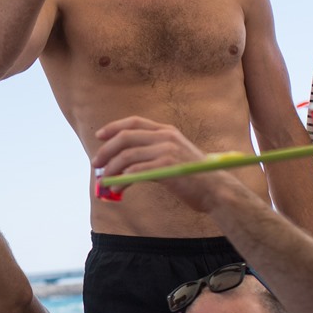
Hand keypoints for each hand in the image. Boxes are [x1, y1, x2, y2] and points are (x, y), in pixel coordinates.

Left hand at [91, 116, 235, 212]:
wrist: (216, 189)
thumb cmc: (194, 177)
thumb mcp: (175, 155)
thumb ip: (153, 153)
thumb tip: (124, 164)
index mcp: (167, 131)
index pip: (134, 122)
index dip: (113, 128)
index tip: (99, 136)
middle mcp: (166, 136)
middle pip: (125, 138)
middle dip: (106, 150)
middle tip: (96, 164)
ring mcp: (166, 150)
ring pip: (127, 156)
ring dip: (112, 169)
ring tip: (105, 181)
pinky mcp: (166, 167)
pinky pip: (136, 172)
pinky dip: (122, 180)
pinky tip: (117, 188)